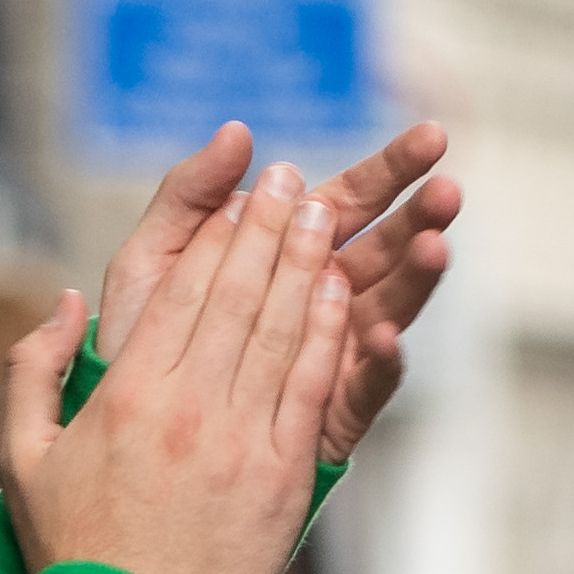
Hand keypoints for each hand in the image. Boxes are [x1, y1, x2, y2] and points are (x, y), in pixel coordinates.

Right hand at [11, 167, 357, 573]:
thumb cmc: (72, 546)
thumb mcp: (22, 455)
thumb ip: (32, 371)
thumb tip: (63, 300)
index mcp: (124, 396)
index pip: (178, 294)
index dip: (214, 237)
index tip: (238, 192)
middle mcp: (185, 407)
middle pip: (236, 298)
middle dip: (268, 232)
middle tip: (295, 180)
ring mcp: (239, 439)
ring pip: (280, 332)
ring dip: (306, 266)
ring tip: (326, 212)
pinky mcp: (282, 475)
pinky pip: (310, 389)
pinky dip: (329, 336)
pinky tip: (345, 292)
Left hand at [87, 123, 467, 464]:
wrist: (124, 441)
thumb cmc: (140, 342)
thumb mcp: (152, 256)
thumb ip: (190, 194)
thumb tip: (237, 131)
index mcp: (288, 254)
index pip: (353, 198)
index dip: (393, 167)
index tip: (433, 138)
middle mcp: (323, 300)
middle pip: (386, 249)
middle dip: (422, 217)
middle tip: (450, 190)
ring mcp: (334, 355)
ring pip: (389, 309)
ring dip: (415, 280)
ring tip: (434, 247)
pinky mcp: (332, 413)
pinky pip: (365, 387)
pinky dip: (381, 362)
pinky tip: (387, 336)